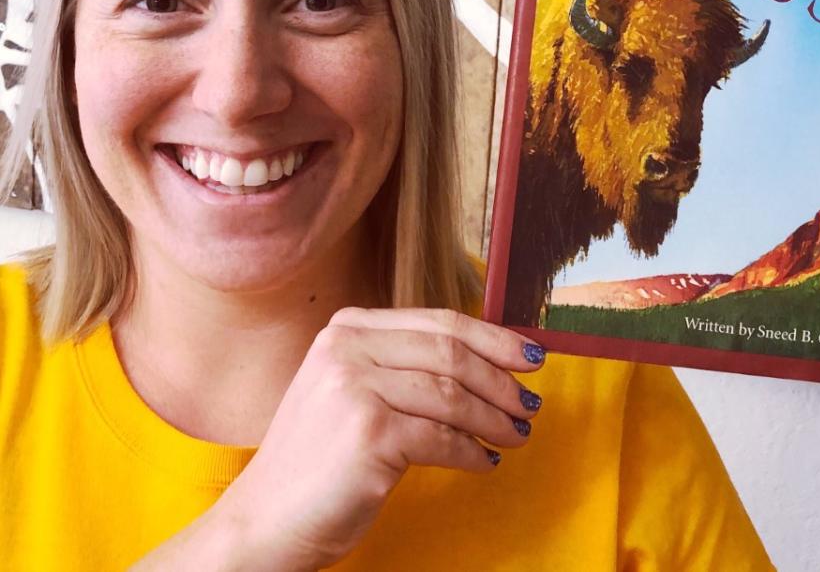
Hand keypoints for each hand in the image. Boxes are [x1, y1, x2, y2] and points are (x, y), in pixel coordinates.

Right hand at [135, 307, 546, 570]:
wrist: (263, 521)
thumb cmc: (318, 462)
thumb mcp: (352, 391)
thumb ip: (405, 366)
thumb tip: (491, 360)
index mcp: (347, 328)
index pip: (440, 321)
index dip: (494, 338)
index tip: (530, 356)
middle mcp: (346, 347)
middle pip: (452, 353)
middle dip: (502, 380)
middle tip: (531, 404)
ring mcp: (354, 387)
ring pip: (453, 394)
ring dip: (495, 418)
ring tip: (516, 434)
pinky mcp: (368, 431)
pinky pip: (443, 437)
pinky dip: (472, 451)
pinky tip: (484, 461)